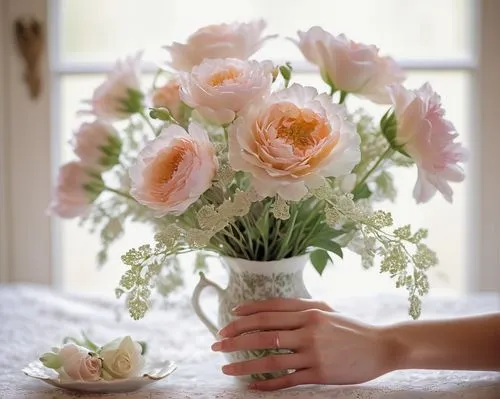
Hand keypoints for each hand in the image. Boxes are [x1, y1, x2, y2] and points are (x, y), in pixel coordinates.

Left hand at [211, 298, 395, 390]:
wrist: (380, 347)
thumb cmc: (350, 327)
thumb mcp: (327, 309)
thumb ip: (300, 307)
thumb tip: (271, 310)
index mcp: (309, 311)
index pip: (270, 309)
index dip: (247, 313)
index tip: (229, 318)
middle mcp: (308, 328)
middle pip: (263, 331)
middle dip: (236, 337)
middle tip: (217, 343)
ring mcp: (313, 352)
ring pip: (270, 357)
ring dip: (244, 363)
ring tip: (226, 366)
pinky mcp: (319, 373)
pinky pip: (287, 379)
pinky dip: (266, 383)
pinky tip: (251, 387)